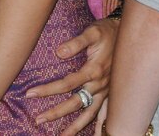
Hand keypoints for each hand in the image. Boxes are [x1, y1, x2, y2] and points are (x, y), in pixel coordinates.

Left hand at [27, 17, 119, 135]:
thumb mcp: (92, 32)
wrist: (128, 35)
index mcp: (93, 71)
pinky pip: (106, 114)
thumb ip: (76, 42)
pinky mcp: (111, 93)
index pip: (66, 84)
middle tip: (38, 120)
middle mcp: (100, 85)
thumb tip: (59, 52)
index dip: (47, 90)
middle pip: (75, 103)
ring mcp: (107, 91)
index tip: (30, 94)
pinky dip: (100, 127)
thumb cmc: (107, 32)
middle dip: (56, 113)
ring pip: (90, 113)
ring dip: (75, 126)